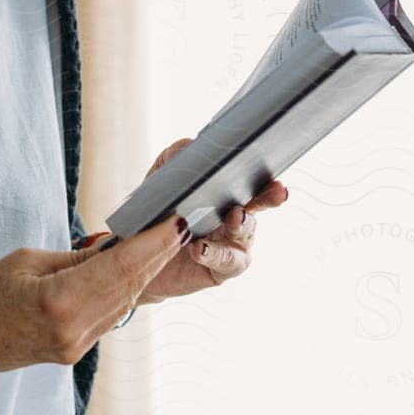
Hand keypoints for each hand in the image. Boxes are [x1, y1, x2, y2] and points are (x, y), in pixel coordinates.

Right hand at [0, 217, 193, 383]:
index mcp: (60, 302)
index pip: (121, 268)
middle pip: (129, 288)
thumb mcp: (25, 262)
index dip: (153, 243)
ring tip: (160, 242)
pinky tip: (128, 271)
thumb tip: (112, 249)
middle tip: (177, 225)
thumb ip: (74, 259)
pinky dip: (120, 292)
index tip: (176, 221)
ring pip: (123, 304)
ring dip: (142, 274)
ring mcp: (74, 347)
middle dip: (156, 255)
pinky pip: (106, 317)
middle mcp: (75, 331)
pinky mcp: (70, 353)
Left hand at [132, 137, 289, 305]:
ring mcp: (231, 245)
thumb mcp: (160, 179)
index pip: (251, 182)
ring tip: (233, 216)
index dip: (266, 178)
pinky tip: (199, 248)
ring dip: (241, 224)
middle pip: (258, 205)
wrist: (138, 255)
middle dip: (269, 197)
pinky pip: (226, 262)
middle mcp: (234, 219)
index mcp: (225, 194)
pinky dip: (214, 254)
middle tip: (276, 191)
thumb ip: (174, 157)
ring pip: (245, 234)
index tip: (275, 175)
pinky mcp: (220, 269)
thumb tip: (190, 145)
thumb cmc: (157, 212)